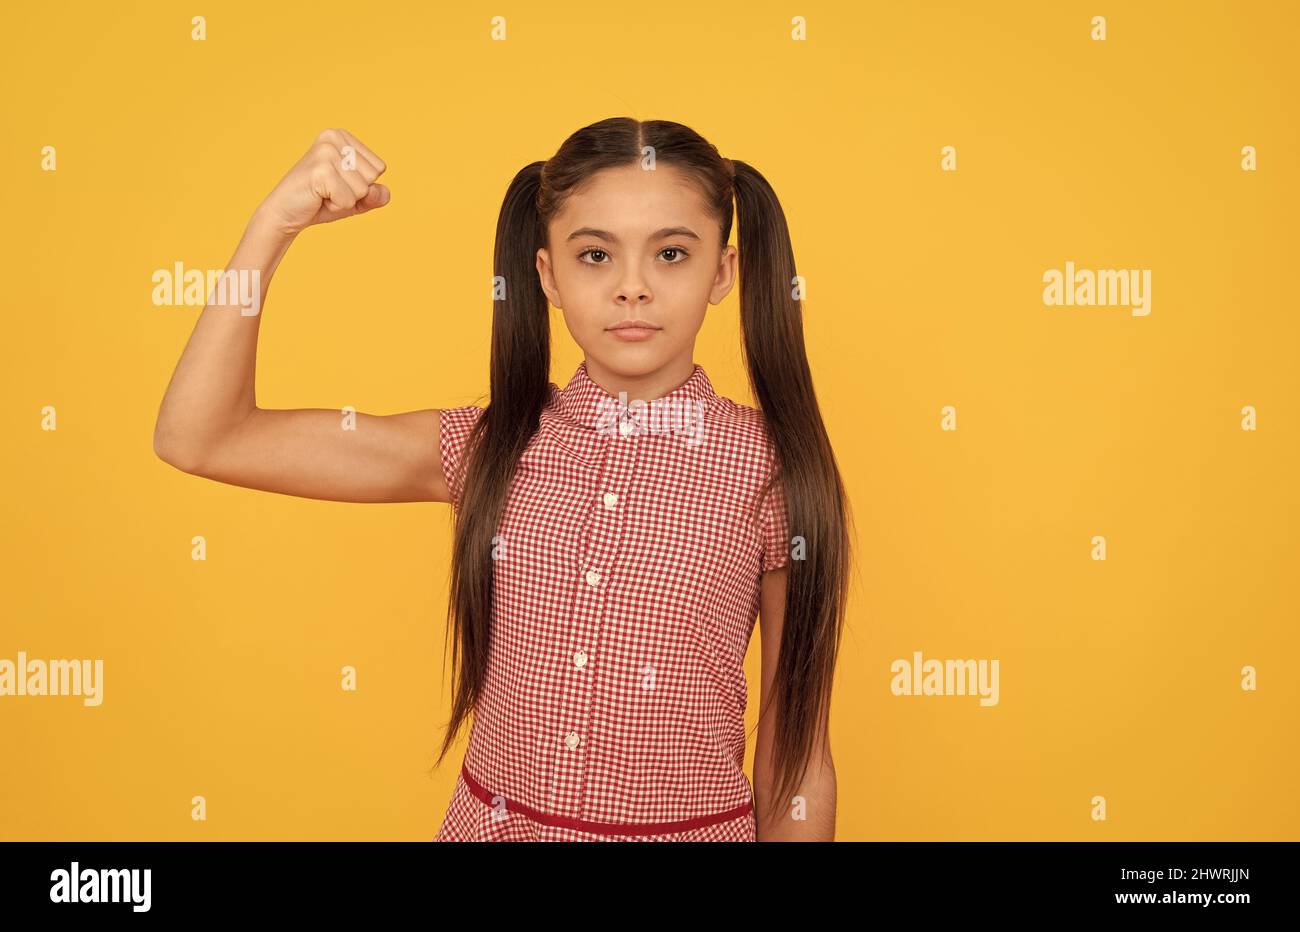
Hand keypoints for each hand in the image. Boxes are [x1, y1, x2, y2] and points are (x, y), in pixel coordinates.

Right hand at [254, 128, 389, 235]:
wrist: (284, 213)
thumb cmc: (320, 202)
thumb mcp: (354, 199)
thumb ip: (374, 196)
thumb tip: (383, 192)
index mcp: (342, 137)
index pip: (379, 167)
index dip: (362, 185)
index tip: (337, 183)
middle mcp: (334, 137)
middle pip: (372, 177)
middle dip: (354, 193)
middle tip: (328, 190)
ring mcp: (325, 151)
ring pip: (362, 190)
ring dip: (344, 200)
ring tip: (322, 193)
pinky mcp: (320, 170)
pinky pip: (349, 200)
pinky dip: (336, 207)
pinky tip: (317, 197)